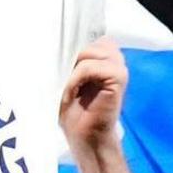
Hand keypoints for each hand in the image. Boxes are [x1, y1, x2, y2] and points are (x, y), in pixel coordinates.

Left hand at [60, 39, 127, 160]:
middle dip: (68, 60)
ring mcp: (118, 67)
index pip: (85, 36)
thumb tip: (53, 43)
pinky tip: (70, 95)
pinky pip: (90, 67)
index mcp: (101, 57)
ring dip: (70, 71)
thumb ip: (66, 60)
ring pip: (87, 52)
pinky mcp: (118, 77)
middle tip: (62, 83)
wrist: (84, 136)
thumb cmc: (72, 111)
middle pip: (85, 42)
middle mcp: (112, 58)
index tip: (56, 67)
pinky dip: (74, 80)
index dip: (68, 48)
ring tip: (67, 90)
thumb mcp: (64, 80)